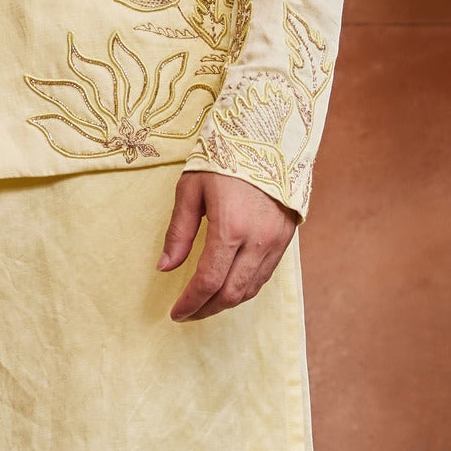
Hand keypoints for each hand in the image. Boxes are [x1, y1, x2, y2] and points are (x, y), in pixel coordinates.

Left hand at [160, 170, 297, 319]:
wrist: (268, 136)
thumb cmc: (223, 158)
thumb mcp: (191, 189)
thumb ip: (179, 232)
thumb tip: (165, 267)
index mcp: (230, 227)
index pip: (208, 281)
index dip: (190, 302)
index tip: (175, 313)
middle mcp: (257, 239)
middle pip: (231, 293)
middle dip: (206, 309)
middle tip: (187, 314)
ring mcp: (275, 241)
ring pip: (250, 289)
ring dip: (225, 303)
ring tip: (204, 304)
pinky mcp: (285, 239)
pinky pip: (264, 276)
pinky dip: (244, 288)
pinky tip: (227, 286)